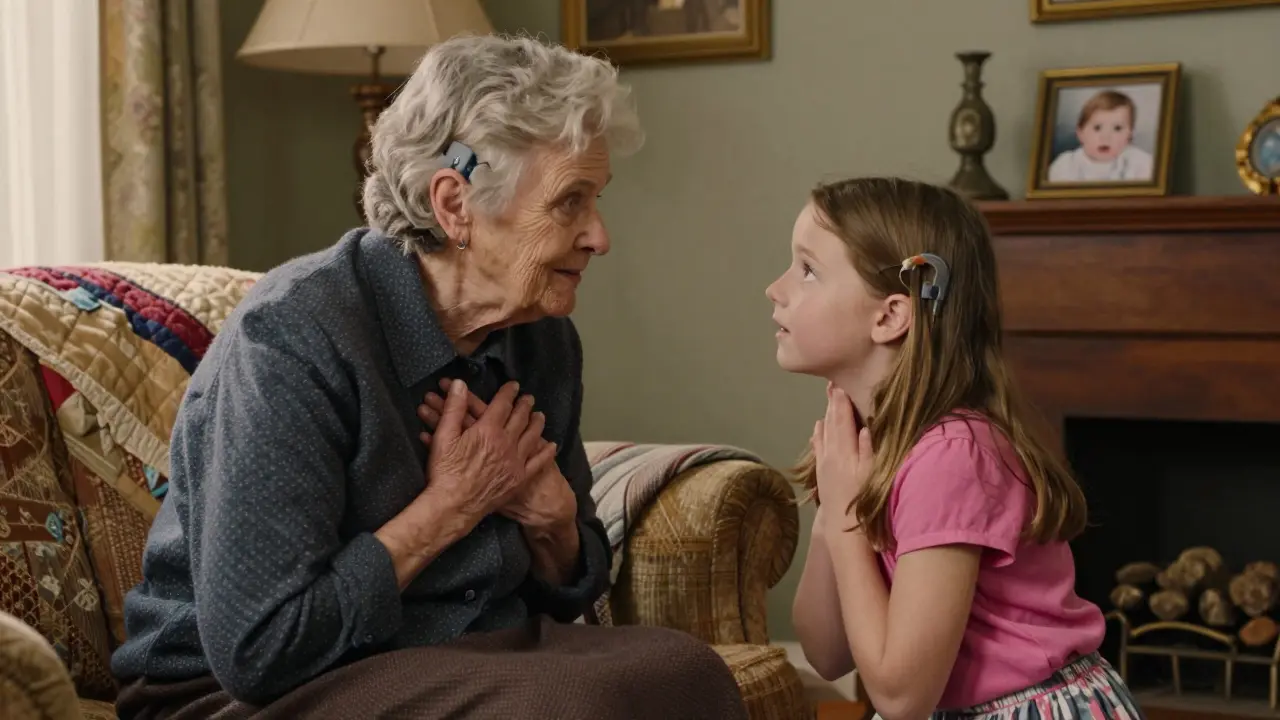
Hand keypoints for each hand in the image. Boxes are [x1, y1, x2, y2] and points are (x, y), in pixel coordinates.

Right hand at [420, 380, 553, 524]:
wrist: (454, 506)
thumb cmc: (445, 471)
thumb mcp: (443, 437)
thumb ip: (453, 408)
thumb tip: (459, 384)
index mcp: (488, 429)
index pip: (502, 404)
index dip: (508, 392)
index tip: (513, 386)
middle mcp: (506, 442)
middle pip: (520, 418)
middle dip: (525, 405)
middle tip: (529, 398)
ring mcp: (515, 461)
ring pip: (532, 436)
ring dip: (537, 423)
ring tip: (540, 415)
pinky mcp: (519, 478)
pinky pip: (538, 462)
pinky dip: (546, 452)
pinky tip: (551, 446)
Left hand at [813, 382, 872, 533]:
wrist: (844, 528)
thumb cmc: (864, 503)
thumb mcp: (872, 477)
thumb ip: (869, 451)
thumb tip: (866, 428)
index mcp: (846, 453)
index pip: (843, 422)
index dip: (842, 403)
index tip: (841, 386)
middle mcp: (832, 456)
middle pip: (831, 423)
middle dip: (832, 403)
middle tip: (831, 384)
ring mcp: (825, 464)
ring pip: (824, 433)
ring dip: (826, 414)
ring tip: (827, 398)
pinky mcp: (821, 473)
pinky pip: (818, 446)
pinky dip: (818, 433)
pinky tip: (818, 425)